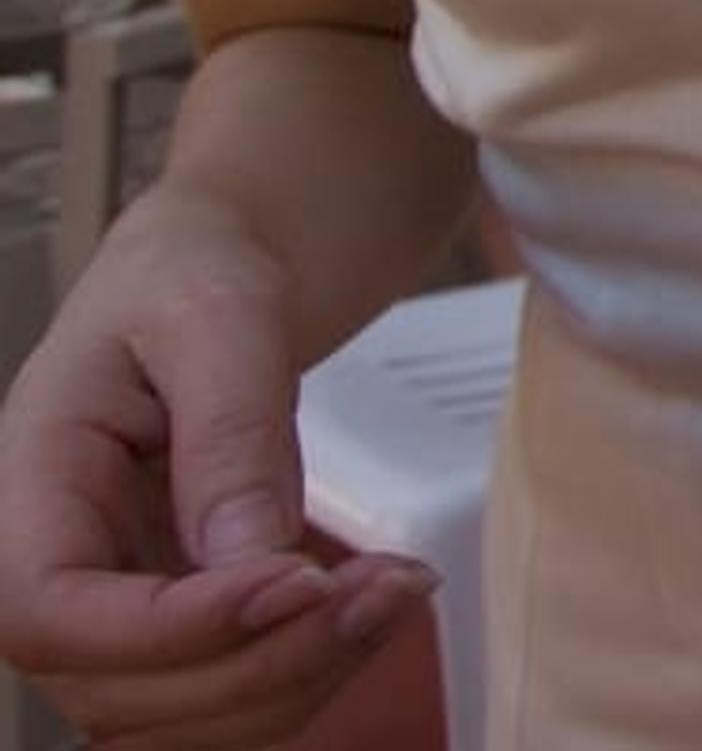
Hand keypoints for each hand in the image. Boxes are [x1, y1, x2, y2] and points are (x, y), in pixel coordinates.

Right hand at [0, 202, 436, 748]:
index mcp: (30, 481)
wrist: (223, 263)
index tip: (298, 582)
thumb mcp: (217, 313)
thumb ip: (229, 431)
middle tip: (388, 586)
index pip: (48, 611)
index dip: (170, 629)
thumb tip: (248, 565)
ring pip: (176, 719)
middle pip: (116, 690)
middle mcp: (55, 564)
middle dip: (262, 662)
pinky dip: (308, 672)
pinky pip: (226, 697)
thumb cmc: (200, 265)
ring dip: (296, 679)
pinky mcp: (179, 621)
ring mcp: (113, 605)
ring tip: (398, 589)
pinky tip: (378, 602)